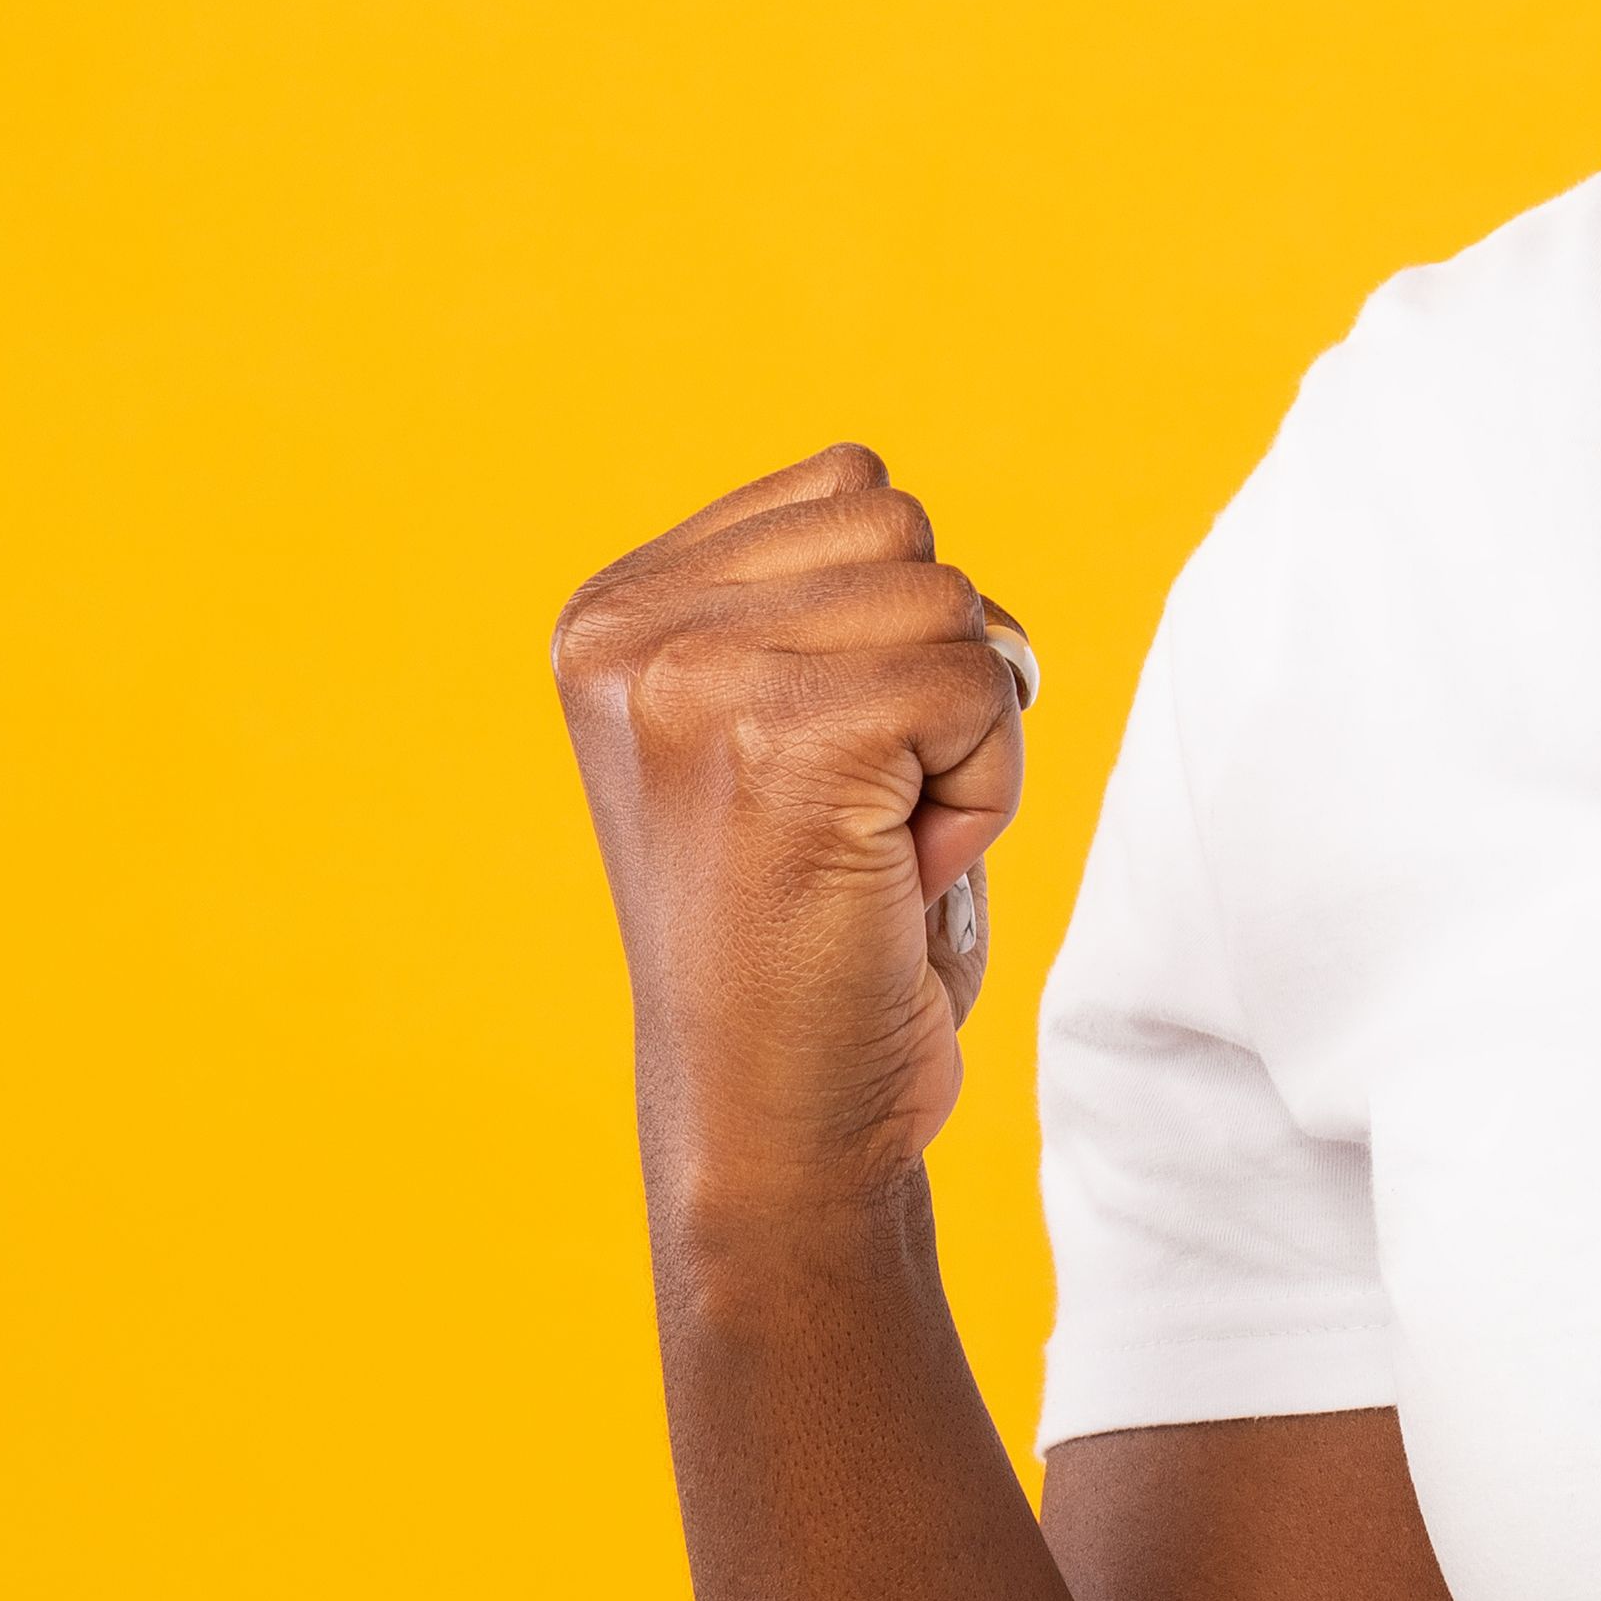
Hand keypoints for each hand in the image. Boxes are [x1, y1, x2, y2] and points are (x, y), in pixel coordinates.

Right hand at [554, 445, 1035, 1236]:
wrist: (777, 1113)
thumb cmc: (818, 926)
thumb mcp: (778, 720)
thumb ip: (804, 596)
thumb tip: (876, 487)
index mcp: (614, 610)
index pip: (850, 488)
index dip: (896, 628)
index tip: (823, 764)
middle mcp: (628, 630)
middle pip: (906, 532)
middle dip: (937, 674)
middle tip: (860, 815)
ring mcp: (693, 680)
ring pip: (953, 605)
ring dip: (966, 734)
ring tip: (872, 844)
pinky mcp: (783, 740)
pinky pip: (983, 688)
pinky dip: (986, 789)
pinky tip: (897, 873)